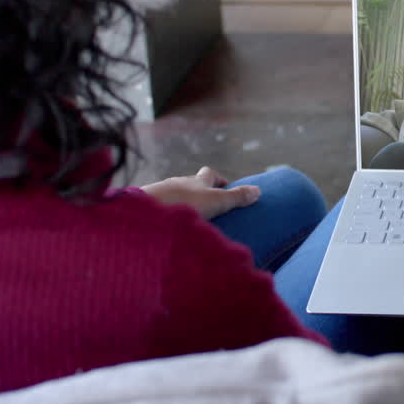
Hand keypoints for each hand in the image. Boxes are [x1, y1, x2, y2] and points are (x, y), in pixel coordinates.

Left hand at [141, 166, 260, 220]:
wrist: (145, 213)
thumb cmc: (185, 205)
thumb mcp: (217, 202)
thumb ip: (236, 198)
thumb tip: (258, 190)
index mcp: (196, 180)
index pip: (209, 174)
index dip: (218, 180)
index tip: (225, 189)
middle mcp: (177, 183)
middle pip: (190, 184)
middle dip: (198, 193)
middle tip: (207, 209)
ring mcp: (160, 194)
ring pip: (174, 196)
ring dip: (181, 205)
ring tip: (187, 222)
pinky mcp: (145, 208)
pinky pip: (159, 209)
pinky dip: (165, 216)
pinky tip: (167, 229)